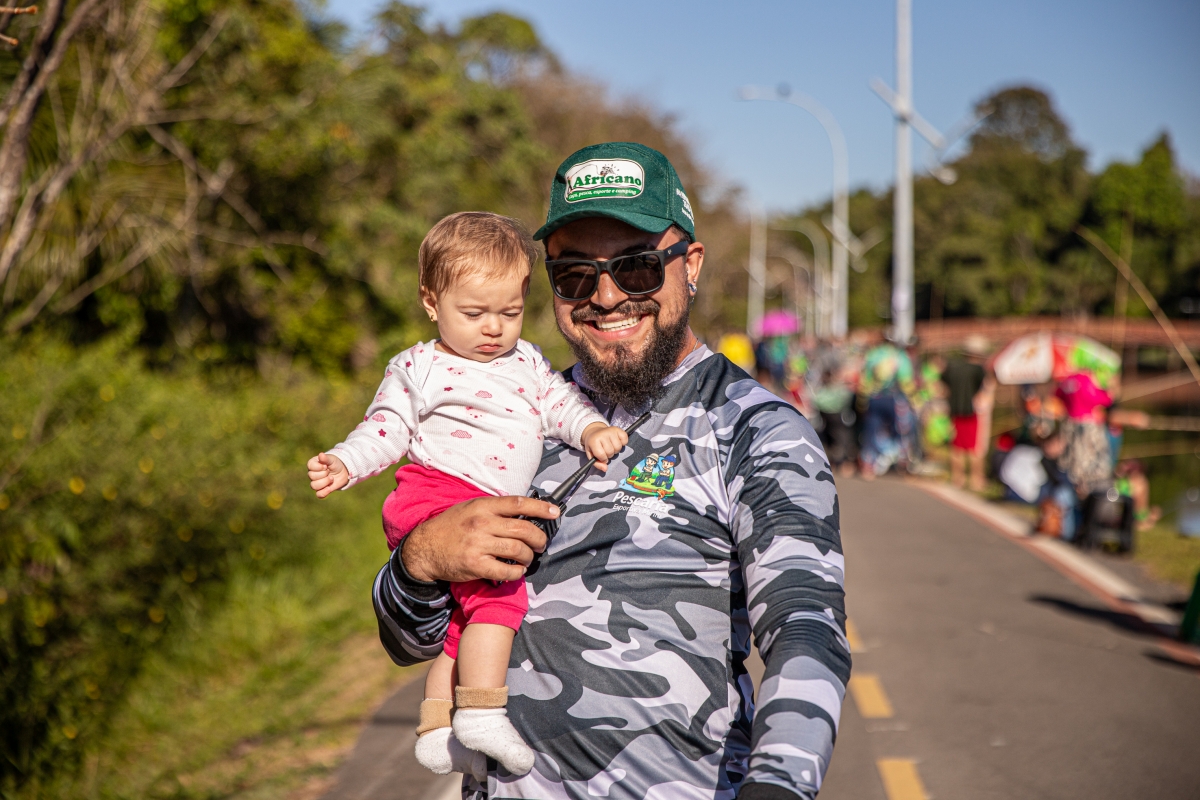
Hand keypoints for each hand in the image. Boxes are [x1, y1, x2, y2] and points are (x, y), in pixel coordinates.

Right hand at [307, 452, 348, 497]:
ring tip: (332, 478)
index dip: (319, 467)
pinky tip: (329, 488)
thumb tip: (320, 454)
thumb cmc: (335, 463)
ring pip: (314, 486)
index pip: (310, 467)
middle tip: (329, 471)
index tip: (326, 466)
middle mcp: (312, 474)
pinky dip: (324, 492)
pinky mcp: (322, 490)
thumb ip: (326, 458)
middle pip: (312, 477)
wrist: (343, 471)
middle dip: (323, 474)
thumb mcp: (332, 459)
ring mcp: (316, 482)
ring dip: (324, 482)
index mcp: (313, 465)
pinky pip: (318, 494)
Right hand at [402, 495, 555, 582]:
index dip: (541, 508)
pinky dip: (516, 572)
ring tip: (527, 558)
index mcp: (482, 506)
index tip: (555, 512)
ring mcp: (479, 544)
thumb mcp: (469, 508)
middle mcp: (482, 523)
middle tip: (540, 544)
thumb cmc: (451, 527)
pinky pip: (506, 570)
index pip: (518, 504)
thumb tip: (523, 512)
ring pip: (518, 550)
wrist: (424, 549)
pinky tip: (516, 570)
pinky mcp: (475, 565)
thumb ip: (494, 509)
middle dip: (539, 538)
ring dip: (529, 557)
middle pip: (524, 529)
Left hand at [582, 423, 628, 472]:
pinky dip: (623, 443)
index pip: (602, 455)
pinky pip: (625, 440)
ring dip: (615, 450)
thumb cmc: (593, 445)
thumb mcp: (591, 455)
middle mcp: (603, 434)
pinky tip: (617, 442)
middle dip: (609, 454)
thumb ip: (597, 464)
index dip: (603, 459)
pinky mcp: (618, 429)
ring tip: (611, 447)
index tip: (601, 456)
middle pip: (611, 451)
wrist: (594, 432)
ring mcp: (611, 431)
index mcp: (594, 441)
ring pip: (618, 447)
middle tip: (606, 451)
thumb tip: (605, 469)